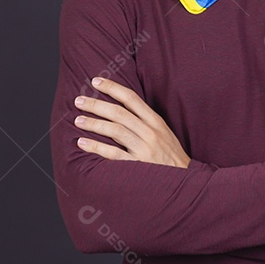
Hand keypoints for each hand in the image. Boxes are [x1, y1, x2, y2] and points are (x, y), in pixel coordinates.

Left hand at [73, 77, 190, 167]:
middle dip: (96, 104)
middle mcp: (150, 132)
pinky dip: (97, 147)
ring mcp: (145, 149)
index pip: (131, 98)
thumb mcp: (164, 133)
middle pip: (119, 113)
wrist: (186, 181)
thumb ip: (145, 121)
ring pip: (115, 130)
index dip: (112, 87)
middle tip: (79, 100)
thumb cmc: (171, 157)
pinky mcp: (139, 166)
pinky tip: (82, 143)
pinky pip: (114, 154)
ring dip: (94, 124)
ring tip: (78, 120)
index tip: (95, 81)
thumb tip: (121, 108)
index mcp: (156, 121)